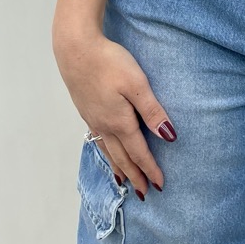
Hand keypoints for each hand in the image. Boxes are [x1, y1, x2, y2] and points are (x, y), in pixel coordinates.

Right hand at [54, 31, 175, 196]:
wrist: (76, 50)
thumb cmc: (110, 63)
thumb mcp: (137, 84)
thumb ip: (152, 111)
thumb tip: (168, 137)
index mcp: (120, 121)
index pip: (139, 152)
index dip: (150, 169)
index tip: (160, 185)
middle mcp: (105, 126)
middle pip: (122, 157)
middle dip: (134, 175)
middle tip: (143, 193)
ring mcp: (93, 119)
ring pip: (109, 151)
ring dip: (119, 167)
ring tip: (124, 181)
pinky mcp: (87, 110)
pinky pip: (99, 140)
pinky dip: (106, 153)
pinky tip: (107, 151)